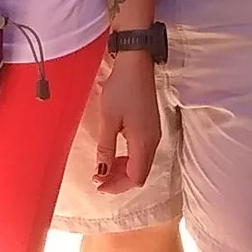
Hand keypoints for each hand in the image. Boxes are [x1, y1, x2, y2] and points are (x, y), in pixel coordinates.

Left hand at [93, 47, 161, 191]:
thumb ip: (106, 147)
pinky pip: (141, 152)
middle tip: (98, 178)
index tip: (99, 185)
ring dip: (123, 170)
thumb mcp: (108, 119)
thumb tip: (102, 170)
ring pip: (141, 164)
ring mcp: (153, 134)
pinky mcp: (150, 127)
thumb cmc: (122, 88)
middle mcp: (152, 141)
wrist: (136, 64)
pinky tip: (114, 154)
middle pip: (140, 173)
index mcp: (143, 141)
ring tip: (103, 167)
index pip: (135, 177)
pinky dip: (128, 159)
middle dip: (119, 180)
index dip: (117, 186)